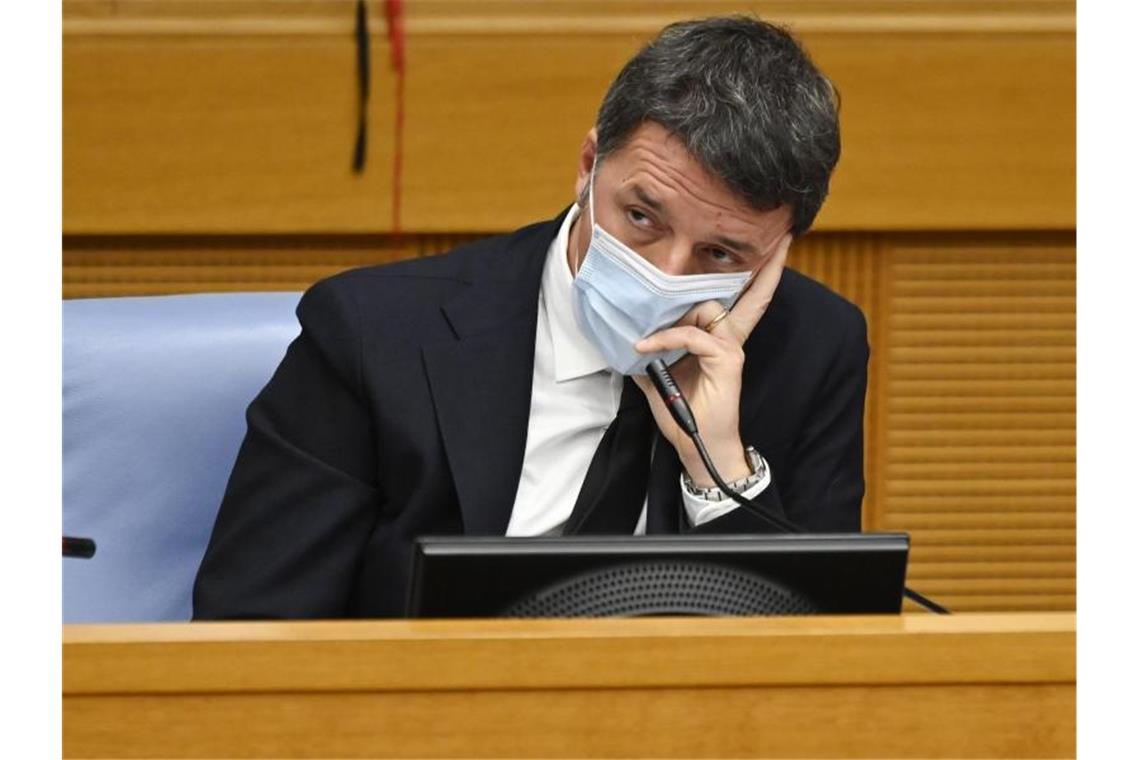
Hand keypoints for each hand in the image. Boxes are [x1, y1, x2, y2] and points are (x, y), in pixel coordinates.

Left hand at [632, 233, 791, 486]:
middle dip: (759, 271)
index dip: (760, 276)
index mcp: (718, 339)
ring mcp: (731, 348)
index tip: (775, 248)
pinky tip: (646, 348)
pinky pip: (692, 336)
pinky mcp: (727, 360)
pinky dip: (665, 339)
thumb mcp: (658, 377)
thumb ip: (651, 352)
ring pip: (706, 309)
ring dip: (674, 317)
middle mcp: (730, 339)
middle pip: (742, 296)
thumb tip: (626, 334)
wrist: (697, 446)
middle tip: (777, 245)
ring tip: (648, 337)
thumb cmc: (683, 413)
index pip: (741, 301)